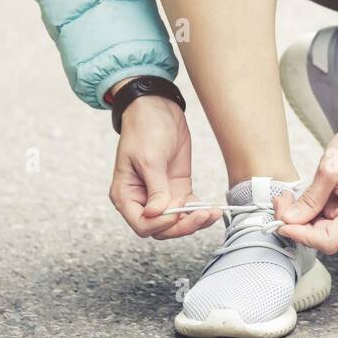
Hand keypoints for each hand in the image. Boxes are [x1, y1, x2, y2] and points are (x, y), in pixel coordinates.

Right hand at [108, 83, 218, 238]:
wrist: (158, 109)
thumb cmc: (144, 130)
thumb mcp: (149, 158)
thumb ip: (155, 188)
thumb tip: (157, 213)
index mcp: (126, 195)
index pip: (141, 224)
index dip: (160, 224)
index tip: (176, 214)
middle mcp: (142, 200)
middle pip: (161, 227)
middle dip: (182, 226)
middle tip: (201, 216)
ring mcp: (161, 195)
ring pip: (177, 221)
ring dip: (194, 220)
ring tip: (212, 214)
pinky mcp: (177, 188)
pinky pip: (188, 208)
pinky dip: (199, 211)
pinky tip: (211, 208)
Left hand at [276, 102, 337, 253]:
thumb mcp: (330, 169)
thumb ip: (310, 198)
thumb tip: (290, 219)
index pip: (327, 241)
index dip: (302, 236)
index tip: (282, 222)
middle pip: (322, 236)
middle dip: (297, 224)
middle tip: (281, 203)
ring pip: (321, 227)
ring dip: (301, 216)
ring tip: (288, 196)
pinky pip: (325, 215)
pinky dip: (309, 209)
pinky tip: (300, 196)